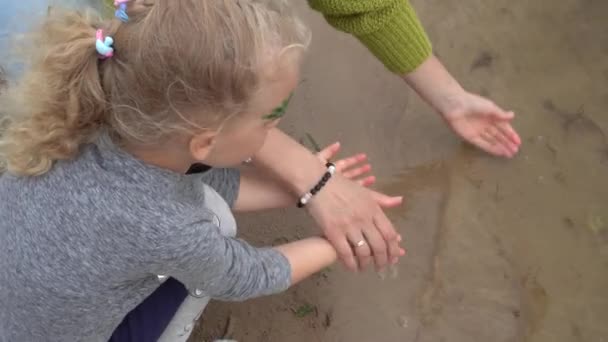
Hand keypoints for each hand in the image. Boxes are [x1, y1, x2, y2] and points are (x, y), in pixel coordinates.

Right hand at [309, 142, 405, 271]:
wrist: (317, 182)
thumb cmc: (341, 186)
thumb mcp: (364, 191)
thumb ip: (382, 199)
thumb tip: (400, 201)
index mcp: (373, 209)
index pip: (389, 233)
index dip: (393, 249)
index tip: (394, 258)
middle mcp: (364, 218)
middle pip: (379, 246)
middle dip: (382, 261)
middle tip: (381, 268)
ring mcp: (348, 226)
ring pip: (363, 252)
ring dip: (366, 264)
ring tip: (364, 268)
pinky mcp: (333, 232)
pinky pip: (345, 253)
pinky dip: (350, 264)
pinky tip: (351, 268)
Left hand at [441, 91, 521, 157]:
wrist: (456, 106)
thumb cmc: (473, 103)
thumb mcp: (490, 107)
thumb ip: (500, 114)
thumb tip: (512, 116)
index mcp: (491, 116)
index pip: (503, 127)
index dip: (511, 134)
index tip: (518, 142)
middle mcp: (485, 125)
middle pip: (498, 136)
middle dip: (507, 143)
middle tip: (515, 151)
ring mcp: (478, 132)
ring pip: (492, 141)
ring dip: (501, 147)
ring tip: (510, 154)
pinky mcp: (470, 137)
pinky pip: (483, 144)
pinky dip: (491, 148)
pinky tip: (499, 152)